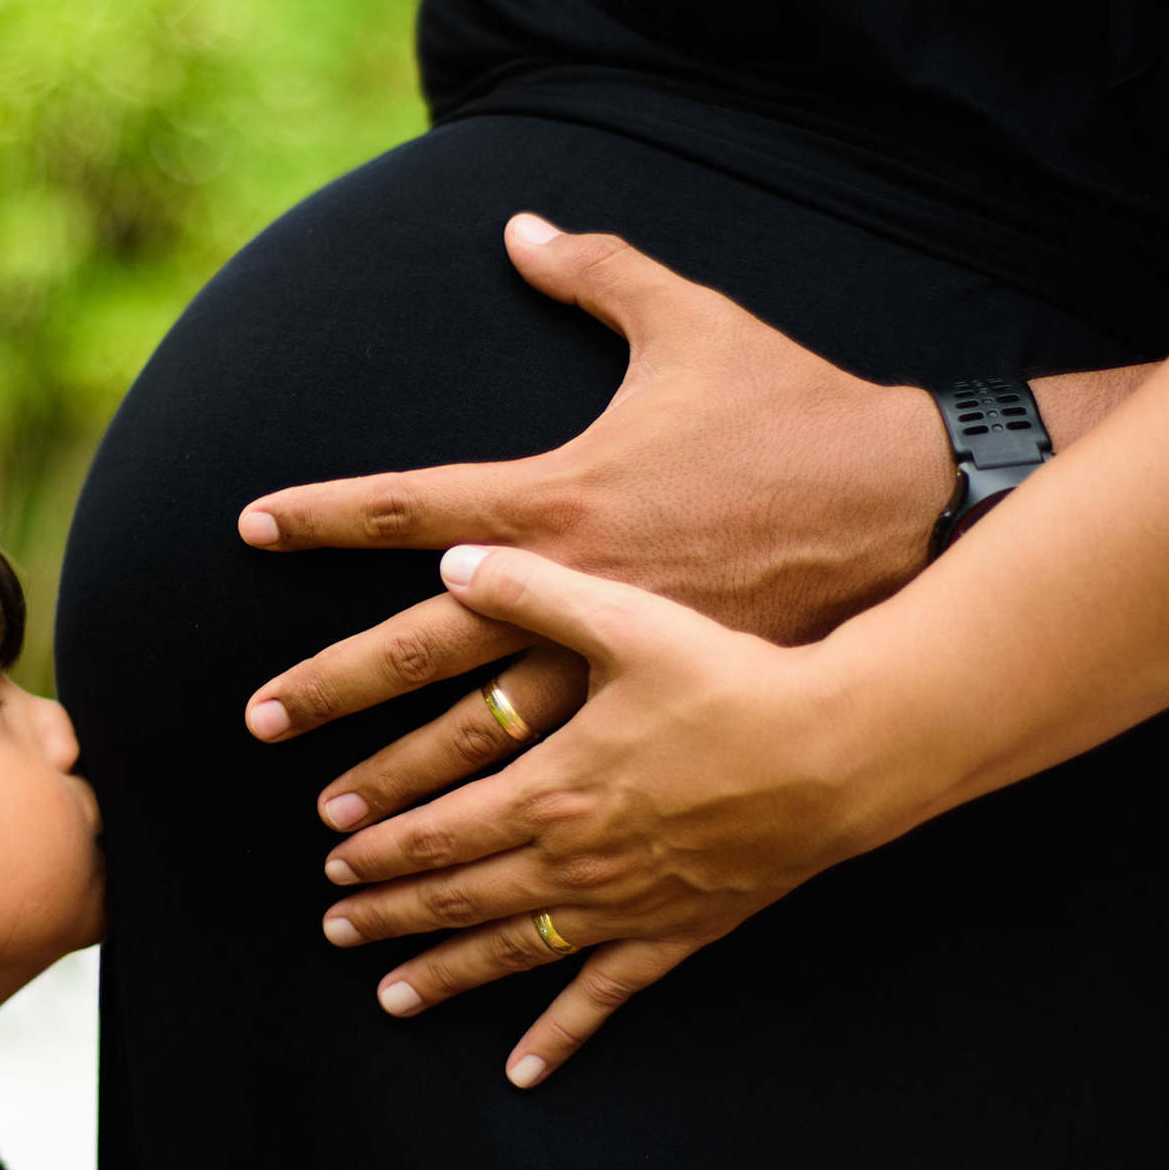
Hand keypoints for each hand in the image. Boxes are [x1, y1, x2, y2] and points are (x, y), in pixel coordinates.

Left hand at [243, 214, 952, 836]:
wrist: (919, 518)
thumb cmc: (802, 418)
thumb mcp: (697, 327)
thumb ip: (601, 274)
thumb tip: (524, 224)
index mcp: (565, 500)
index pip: (410, 505)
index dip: (325, 509)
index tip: (249, 521)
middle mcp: (573, 599)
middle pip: (420, 654)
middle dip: (332, 692)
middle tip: (259, 721)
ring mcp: (623, 679)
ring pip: (485, 757)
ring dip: (404, 802)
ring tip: (338, 850)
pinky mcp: (681, 730)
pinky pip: (590, 806)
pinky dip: (529, 880)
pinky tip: (479, 945)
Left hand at [319, 545, 870, 1087]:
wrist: (839, 751)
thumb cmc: (734, 682)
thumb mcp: (625, 619)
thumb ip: (531, 588)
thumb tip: (451, 560)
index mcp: (549, 788)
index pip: (436, 828)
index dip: (379, 846)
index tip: (332, 860)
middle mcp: (574, 860)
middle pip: (459, 895)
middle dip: (390, 912)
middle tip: (336, 926)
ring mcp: (624, 907)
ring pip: (512, 951)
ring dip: (445, 973)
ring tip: (390, 996)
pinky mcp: (677, 933)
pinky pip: (605, 995)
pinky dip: (558, 1034)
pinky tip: (522, 1071)